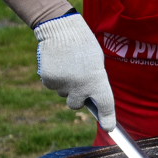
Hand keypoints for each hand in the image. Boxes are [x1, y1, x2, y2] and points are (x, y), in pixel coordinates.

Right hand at [33, 13, 115, 129]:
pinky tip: (57, 63)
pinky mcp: (48, 79)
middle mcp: (80, 86)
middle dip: (76, 98)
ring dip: (65, 85)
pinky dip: (54, 78)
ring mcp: (63, 84)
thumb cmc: (84, 45)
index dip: (108, 118)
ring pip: (62, 93)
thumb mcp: (96, 63)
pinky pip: (52, 85)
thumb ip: (94, 81)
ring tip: (68, 64)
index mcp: (97, 81)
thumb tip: (88, 98)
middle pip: (75, 105)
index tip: (109, 128)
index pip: (106, 105)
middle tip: (77, 81)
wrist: (61, 29)